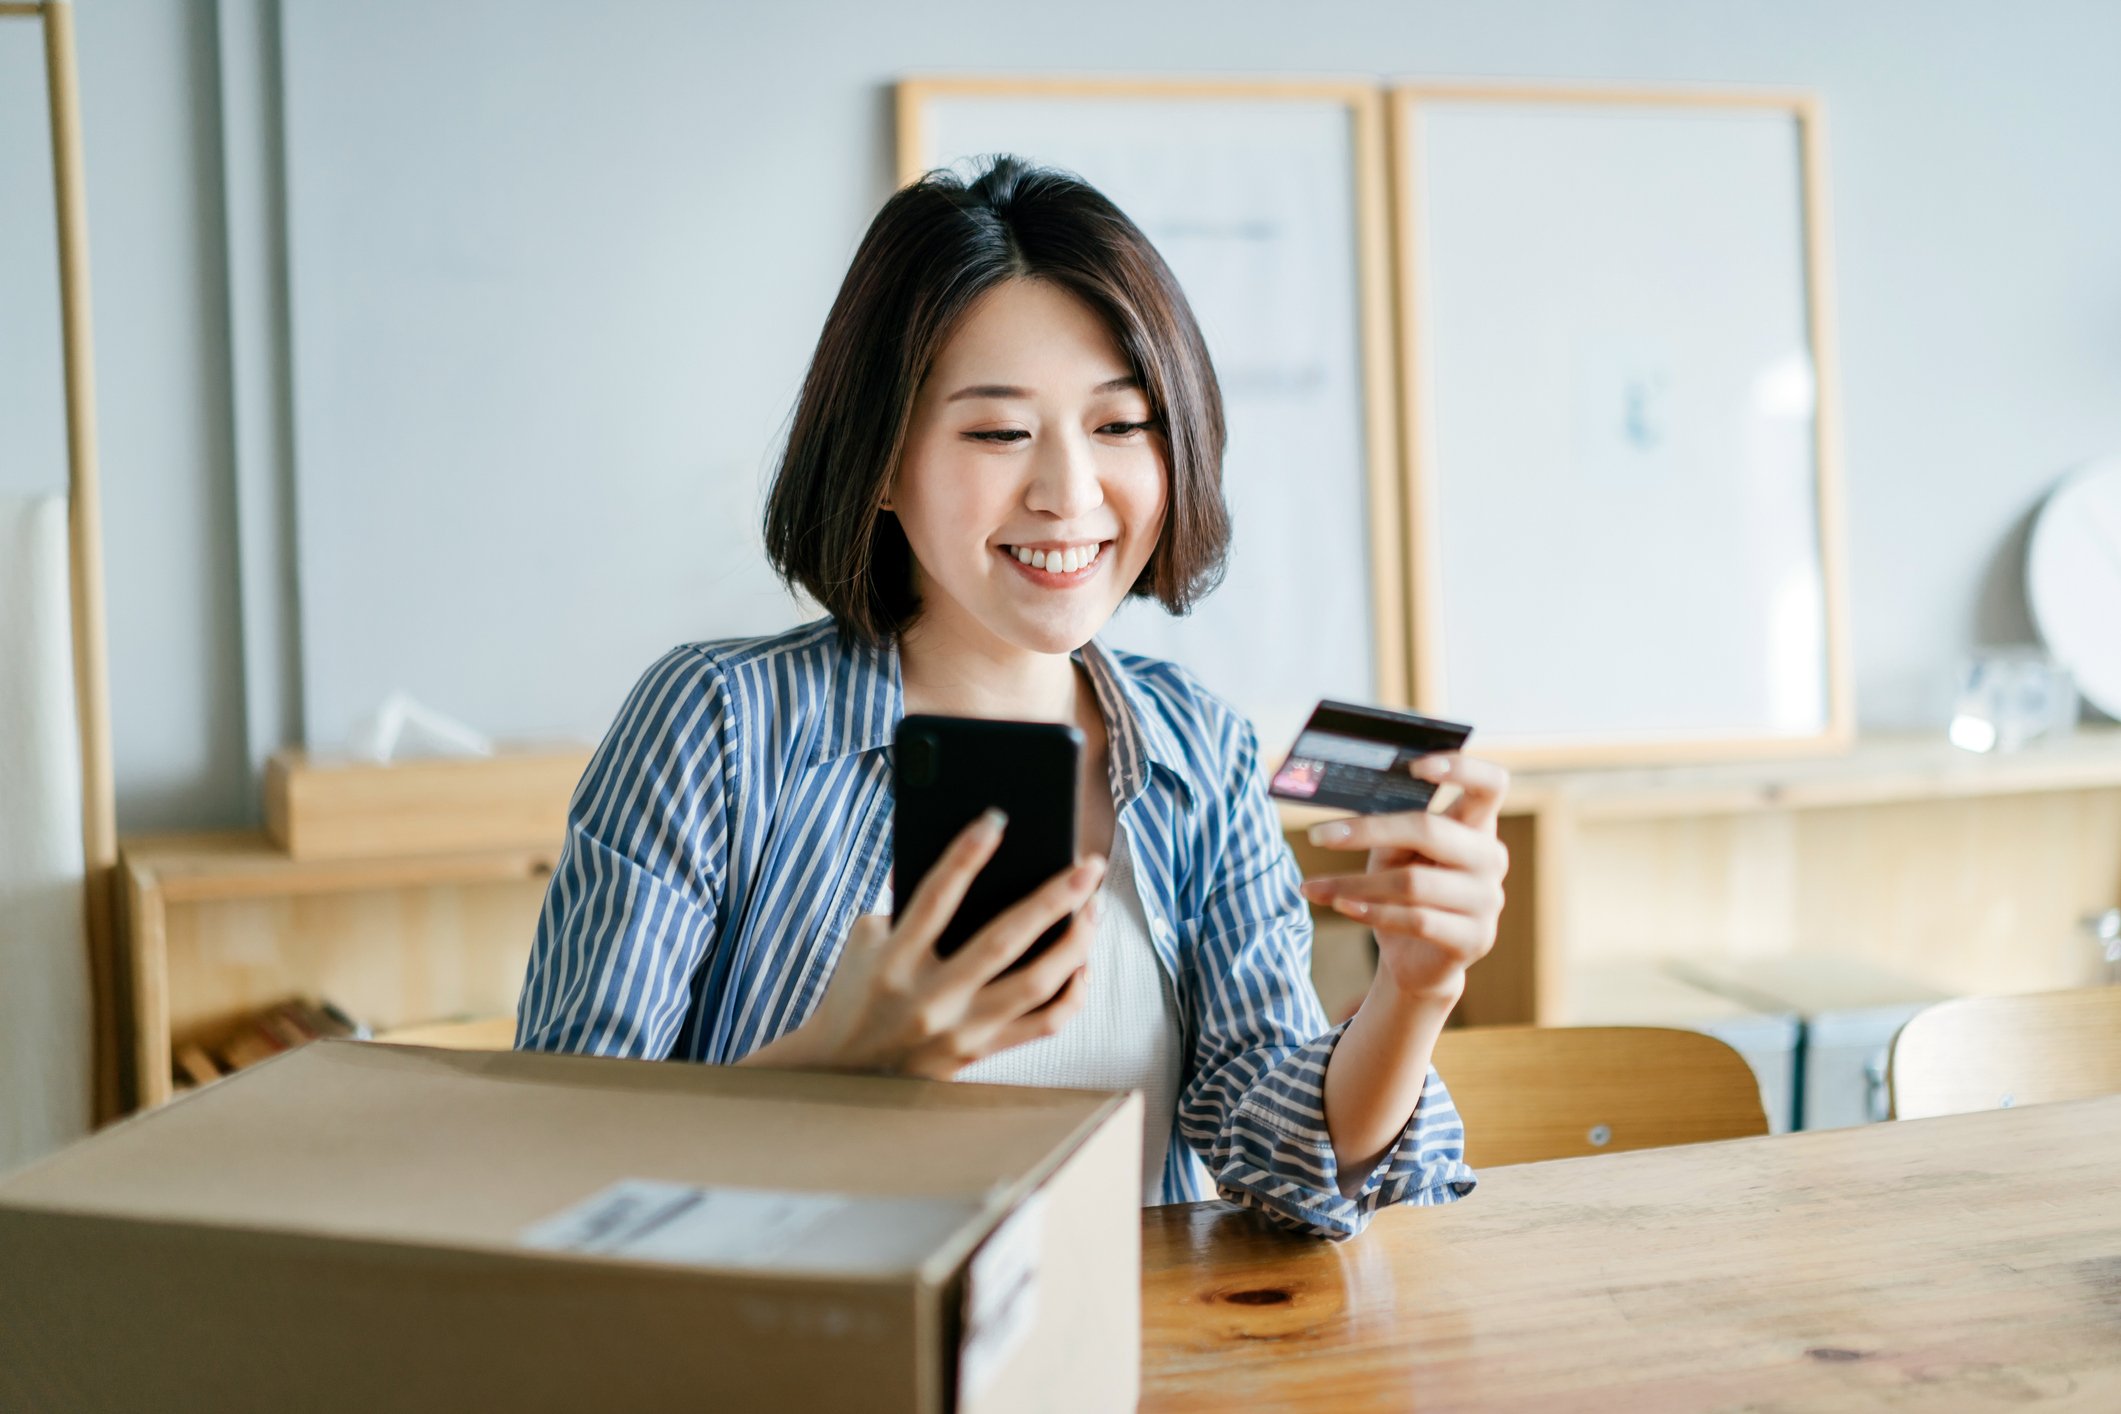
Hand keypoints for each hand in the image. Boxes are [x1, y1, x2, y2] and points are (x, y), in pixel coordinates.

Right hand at [753, 810, 1100, 1077]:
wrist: (843, 1074)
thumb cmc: (858, 991)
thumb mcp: (866, 941)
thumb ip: (906, 904)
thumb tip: (963, 860)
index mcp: (894, 962)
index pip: (936, 898)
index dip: (965, 854)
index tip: (996, 819)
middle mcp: (930, 999)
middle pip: (1003, 941)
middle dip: (1054, 899)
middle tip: (1089, 866)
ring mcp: (960, 1031)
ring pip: (1036, 984)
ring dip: (1075, 942)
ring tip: (1094, 908)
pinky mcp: (981, 1053)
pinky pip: (1044, 1024)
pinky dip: (1072, 992)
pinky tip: (1082, 963)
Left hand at [1297, 752, 1509, 1002]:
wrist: (1415, 961)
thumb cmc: (1405, 891)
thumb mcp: (1397, 853)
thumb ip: (1391, 827)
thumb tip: (1348, 813)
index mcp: (1477, 826)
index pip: (1490, 784)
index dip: (1460, 768)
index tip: (1413, 765)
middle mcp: (1490, 859)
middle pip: (1431, 829)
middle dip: (1368, 830)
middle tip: (1318, 835)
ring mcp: (1486, 901)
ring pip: (1412, 882)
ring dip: (1354, 884)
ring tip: (1314, 887)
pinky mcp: (1473, 939)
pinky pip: (1416, 919)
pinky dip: (1372, 912)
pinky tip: (1342, 907)